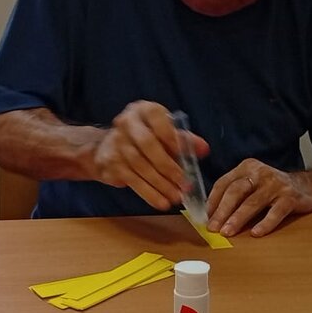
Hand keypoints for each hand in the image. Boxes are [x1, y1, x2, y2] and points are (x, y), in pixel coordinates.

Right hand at [92, 100, 209, 211]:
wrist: (107, 147)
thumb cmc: (145, 138)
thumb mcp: (164, 133)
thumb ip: (184, 140)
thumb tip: (204, 149)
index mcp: (143, 110)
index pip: (157, 119)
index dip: (171, 136)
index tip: (185, 154)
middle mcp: (127, 123)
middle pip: (148, 144)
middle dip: (168, 166)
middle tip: (185, 184)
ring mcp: (116, 143)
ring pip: (140, 165)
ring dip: (161, 184)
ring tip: (176, 197)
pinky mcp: (110, 163)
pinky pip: (132, 180)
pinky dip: (149, 193)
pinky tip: (161, 202)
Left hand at [207, 159, 311, 237]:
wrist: (308, 186)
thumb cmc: (273, 189)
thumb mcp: (253, 184)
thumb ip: (235, 195)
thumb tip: (212, 216)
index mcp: (247, 167)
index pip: (224, 183)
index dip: (213, 201)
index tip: (205, 218)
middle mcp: (260, 172)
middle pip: (236, 191)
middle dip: (222, 211)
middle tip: (213, 228)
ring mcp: (276, 184)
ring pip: (253, 202)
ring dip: (238, 219)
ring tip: (228, 232)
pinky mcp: (290, 197)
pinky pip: (276, 212)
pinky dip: (265, 223)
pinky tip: (256, 233)